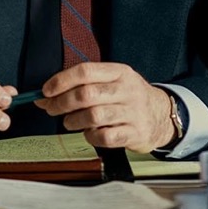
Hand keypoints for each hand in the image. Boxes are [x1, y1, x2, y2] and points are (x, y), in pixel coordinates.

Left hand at [36, 62, 176, 152]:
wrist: (162, 115)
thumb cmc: (128, 98)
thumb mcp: (112, 82)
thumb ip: (82, 86)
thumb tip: (45, 96)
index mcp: (119, 72)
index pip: (86, 71)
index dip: (61, 81)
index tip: (46, 91)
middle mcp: (127, 90)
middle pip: (86, 94)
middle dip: (62, 103)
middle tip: (51, 109)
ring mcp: (133, 112)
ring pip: (94, 116)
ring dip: (73, 121)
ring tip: (69, 122)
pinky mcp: (135, 133)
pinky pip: (105, 137)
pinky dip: (91, 137)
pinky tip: (89, 133)